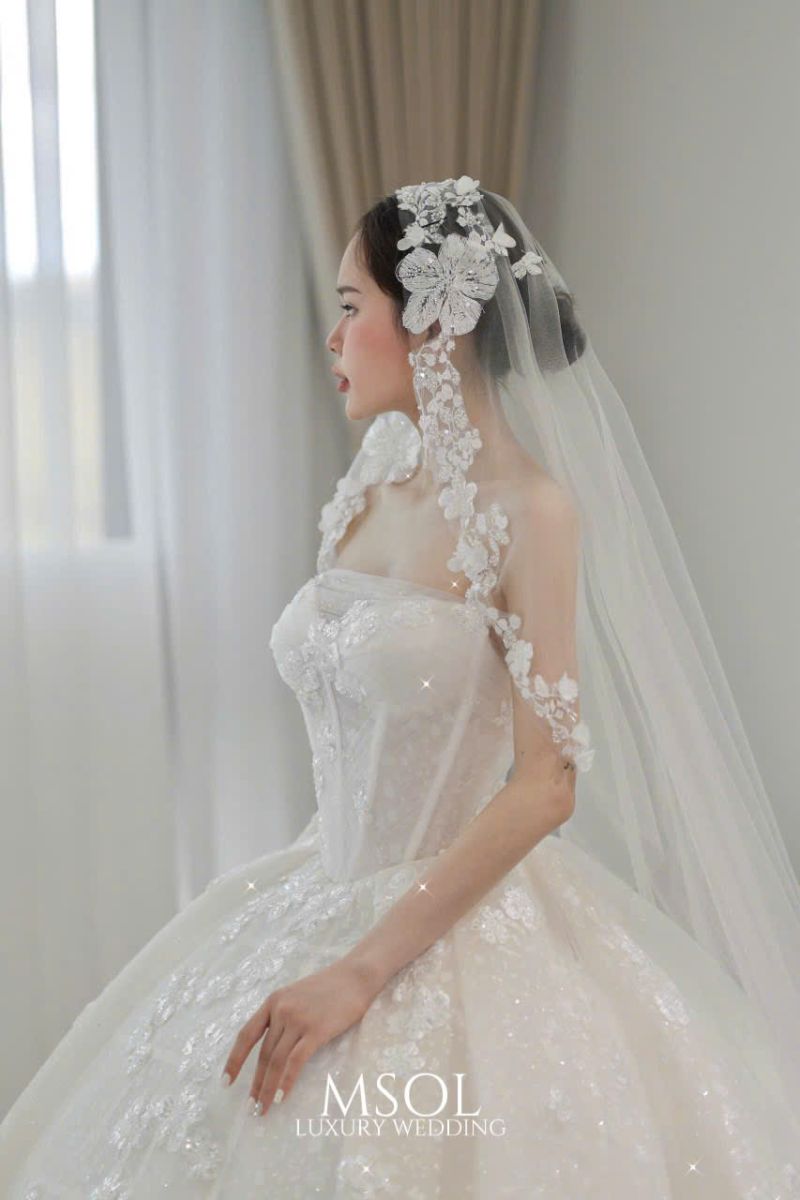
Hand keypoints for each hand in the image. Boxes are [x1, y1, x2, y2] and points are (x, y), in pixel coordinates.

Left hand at [221, 957, 381, 1117]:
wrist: (355, 975)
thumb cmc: (329, 987)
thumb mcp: (297, 996)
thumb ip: (283, 1015)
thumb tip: (272, 1048)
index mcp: (273, 1001)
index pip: (246, 1035)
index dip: (234, 1060)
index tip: (226, 1081)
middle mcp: (281, 1010)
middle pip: (263, 1054)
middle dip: (256, 1083)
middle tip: (251, 1106)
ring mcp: (298, 1020)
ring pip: (276, 1061)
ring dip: (268, 1088)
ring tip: (264, 1108)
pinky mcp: (316, 1030)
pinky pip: (295, 1061)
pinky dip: (286, 1082)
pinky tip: (282, 1097)